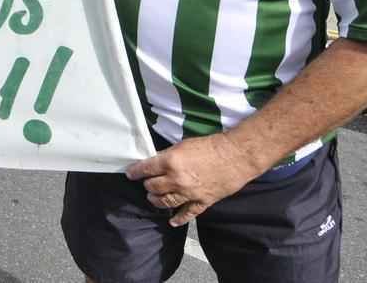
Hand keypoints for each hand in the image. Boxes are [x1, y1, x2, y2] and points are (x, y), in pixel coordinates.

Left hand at [125, 133, 261, 225]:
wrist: (236, 156)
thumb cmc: (210, 146)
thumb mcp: (182, 145)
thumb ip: (167, 155)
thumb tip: (156, 161)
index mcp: (170, 162)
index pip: (145, 169)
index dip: (135, 172)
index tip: (130, 173)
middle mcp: (177, 180)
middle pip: (153, 188)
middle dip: (147, 186)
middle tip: (146, 184)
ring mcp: (190, 193)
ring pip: (166, 202)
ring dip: (156, 201)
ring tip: (152, 198)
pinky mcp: (203, 202)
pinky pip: (188, 213)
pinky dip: (179, 219)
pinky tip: (172, 221)